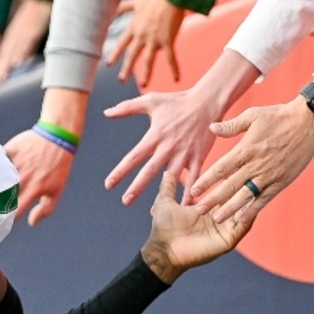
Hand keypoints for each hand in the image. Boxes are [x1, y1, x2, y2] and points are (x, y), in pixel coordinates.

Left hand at [0, 0, 51, 85]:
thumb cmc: (37, 13)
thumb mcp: (29, 32)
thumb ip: (25, 47)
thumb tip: (21, 61)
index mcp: (14, 36)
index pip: (4, 55)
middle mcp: (15, 35)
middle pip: (5, 55)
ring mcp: (23, 32)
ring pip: (13, 51)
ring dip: (6, 64)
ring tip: (1, 77)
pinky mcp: (33, 28)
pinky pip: (26, 42)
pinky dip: (21, 52)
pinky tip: (18, 62)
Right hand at [4, 127, 73, 224]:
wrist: (58, 136)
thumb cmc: (58, 166)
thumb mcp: (57, 190)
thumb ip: (45, 209)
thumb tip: (31, 222)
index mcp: (34, 188)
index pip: (17, 209)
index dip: (8, 218)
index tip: (1, 221)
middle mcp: (24, 176)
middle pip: (3, 194)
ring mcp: (16, 162)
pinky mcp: (10, 149)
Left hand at [102, 88, 220, 204]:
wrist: (207, 102)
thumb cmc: (177, 101)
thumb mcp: (151, 101)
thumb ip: (127, 108)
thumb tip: (106, 112)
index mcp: (154, 136)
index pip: (133, 157)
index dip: (120, 171)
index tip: (109, 184)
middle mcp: (168, 148)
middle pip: (150, 171)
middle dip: (137, 187)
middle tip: (125, 201)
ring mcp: (184, 154)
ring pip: (171, 179)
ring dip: (164, 196)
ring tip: (154, 212)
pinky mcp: (199, 157)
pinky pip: (194, 179)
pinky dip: (190, 193)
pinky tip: (185, 207)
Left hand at [105, 0, 184, 86]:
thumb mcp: (135, 2)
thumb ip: (122, 7)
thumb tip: (110, 6)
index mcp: (134, 27)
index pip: (122, 43)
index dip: (115, 54)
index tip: (109, 64)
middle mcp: (142, 36)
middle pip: (132, 55)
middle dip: (126, 69)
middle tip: (122, 80)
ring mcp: (155, 40)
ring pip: (148, 60)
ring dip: (146, 73)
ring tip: (144, 84)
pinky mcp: (168, 41)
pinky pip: (171, 58)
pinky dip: (174, 69)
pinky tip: (176, 79)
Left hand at [141, 171, 252, 283]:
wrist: (165, 250)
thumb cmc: (164, 228)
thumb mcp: (165, 202)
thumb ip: (168, 187)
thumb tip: (167, 172)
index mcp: (207, 210)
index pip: (224, 194)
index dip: (229, 181)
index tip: (236, 166)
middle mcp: (218, 220)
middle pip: (236, 202)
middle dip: (242, 189)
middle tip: (250, 174)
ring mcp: (224, 230)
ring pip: (242, 213)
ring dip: (247, 201)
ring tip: (254, 187)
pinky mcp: (228, 240)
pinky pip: (243, 227)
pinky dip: (248, 216)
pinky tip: (251, 205)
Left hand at [193, 97, 313, 225]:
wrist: (308, 122)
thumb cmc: (279, 116)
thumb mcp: (253, 115)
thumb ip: (232, 126)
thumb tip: (212, 128)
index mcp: (246, 149)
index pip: (221, 168)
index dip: (206, 181)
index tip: (193, 190)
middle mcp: (256, 164)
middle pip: (230, 185)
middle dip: (213, 199)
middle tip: (198, 210)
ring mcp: (269, 174)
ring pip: (246, 195)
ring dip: (230, 208)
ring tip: (217, 218)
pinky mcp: (282, 181)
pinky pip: (265, 198)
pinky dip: (253, 208)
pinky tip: (242, 218)